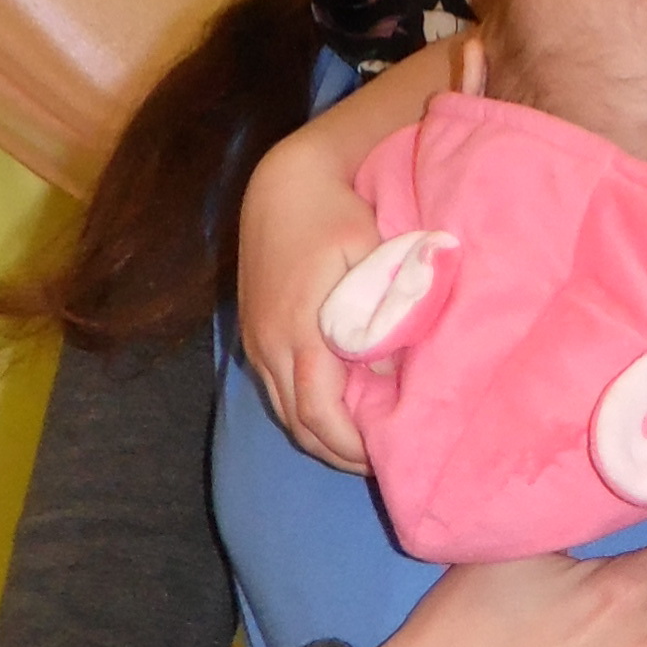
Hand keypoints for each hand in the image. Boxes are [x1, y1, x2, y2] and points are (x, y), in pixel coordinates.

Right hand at [239, 112, 393, 470]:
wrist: (281, 184)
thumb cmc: (335, 214)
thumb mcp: (370, 255)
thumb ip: (383, 311)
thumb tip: (395, 371)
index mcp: (300, 330)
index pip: (320, 414)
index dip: (352, 446)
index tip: (387, 456)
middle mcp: (269, 344)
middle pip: (300, 425)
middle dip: (339, 452)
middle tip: (382, 462)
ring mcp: (255, 341)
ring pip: (284, 413)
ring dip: (320, 436)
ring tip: (362, 446)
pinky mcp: (251, 334)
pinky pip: (275, 391)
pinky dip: (304, 412)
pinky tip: (336, 412)